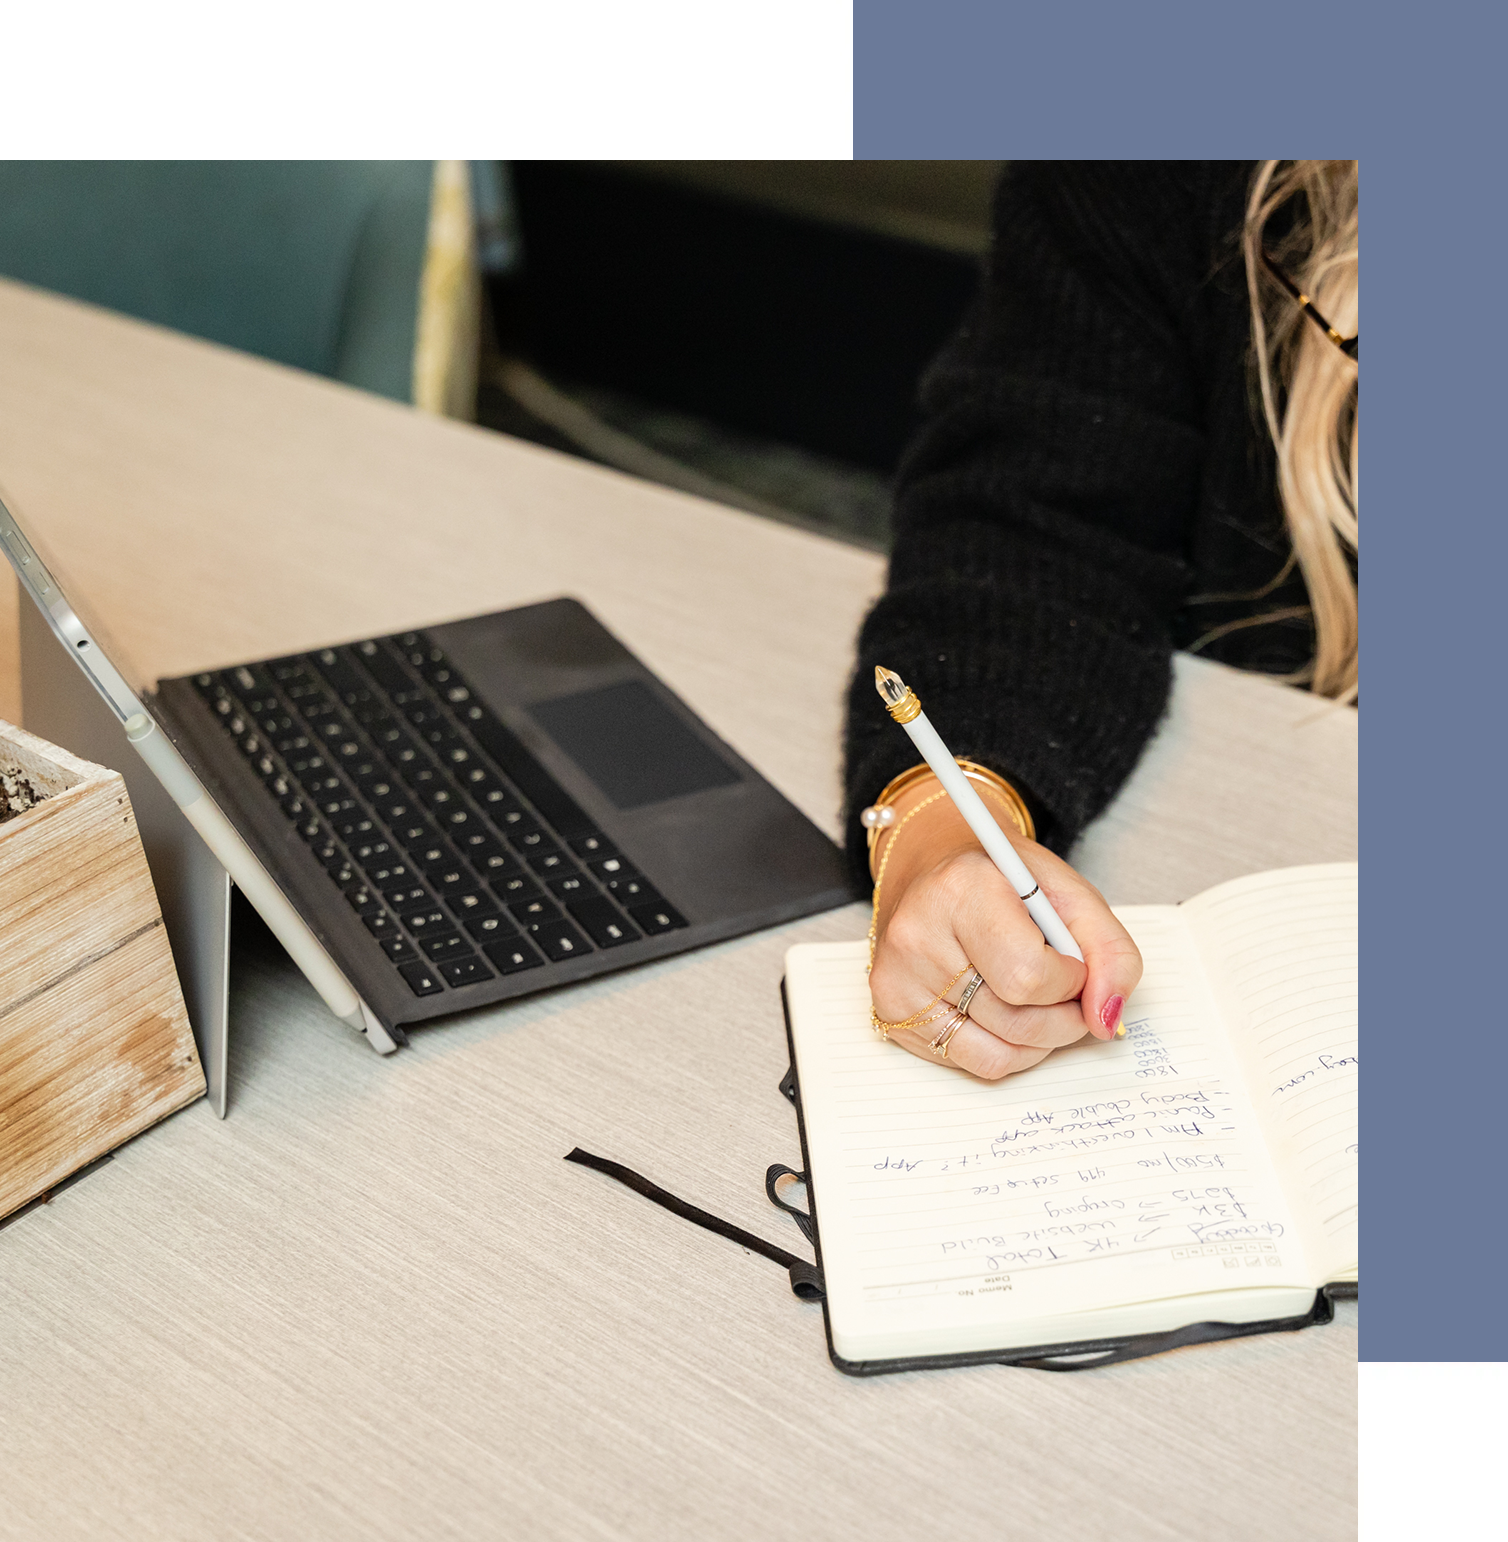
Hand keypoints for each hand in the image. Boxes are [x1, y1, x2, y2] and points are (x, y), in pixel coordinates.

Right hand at [867, 783, 1141, 1079]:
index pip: (1030, 978)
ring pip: (999, 1054)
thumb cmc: (1005, 882)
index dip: (1071, 981)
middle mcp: (916, 935)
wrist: (937, 869)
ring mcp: (897, 978)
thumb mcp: (1070, 894)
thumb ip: (1110, 952)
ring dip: (1039, 1039)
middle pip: (1017, 1023)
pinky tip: (1004, 1011)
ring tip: (1037, 999)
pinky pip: (973, 1063)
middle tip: (1068, 991)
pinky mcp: (891, 1012)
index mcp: (960, 889)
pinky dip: (1006, 1049)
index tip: (1070, 961)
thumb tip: (1106, 1019)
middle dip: (1063, 1018)